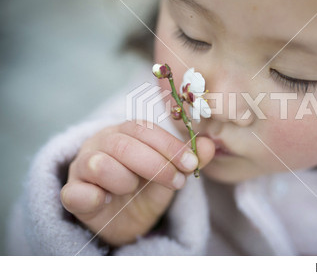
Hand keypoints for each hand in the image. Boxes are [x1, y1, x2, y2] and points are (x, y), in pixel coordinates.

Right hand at [60, 120, 214, 246]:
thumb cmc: (146, 188)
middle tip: (176, 182)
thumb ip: (189, 160)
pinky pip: (74, 192)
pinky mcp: (72, 193)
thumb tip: (210, 145)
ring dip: (124, 179)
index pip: (144, 129)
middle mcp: (101, 143)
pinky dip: (92, 197)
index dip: (169, 146)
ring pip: (99, 163)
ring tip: (132, 189)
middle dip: (155, 164)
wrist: (124, 219)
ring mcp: (82, 167)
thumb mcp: (171, 173)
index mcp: (125, 133)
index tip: (191, 164)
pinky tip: (106, 201)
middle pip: (124, 144)